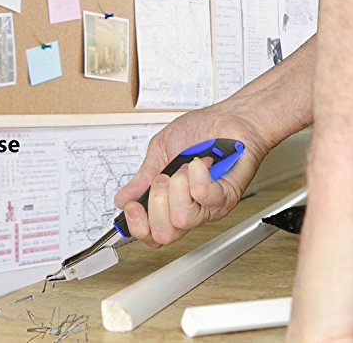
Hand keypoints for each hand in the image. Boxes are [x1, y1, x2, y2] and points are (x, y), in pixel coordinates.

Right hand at [114, 95, 273, 246]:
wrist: (230, 117)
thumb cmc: (200, 131)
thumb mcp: (160, 151)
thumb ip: (142, 178)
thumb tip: (122, 199)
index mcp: (170, 201)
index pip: (151, 234)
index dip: (138, 226)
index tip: (133, 206)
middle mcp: (190, 209)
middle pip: (163, 235)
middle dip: (155, 203)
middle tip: (163, 179)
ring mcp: (209, 206)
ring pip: (182, 219)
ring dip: (177, 187)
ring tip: (185, 168)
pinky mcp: (227, 196)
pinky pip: (204, 198)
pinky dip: (198, 176)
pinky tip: (201, 164)